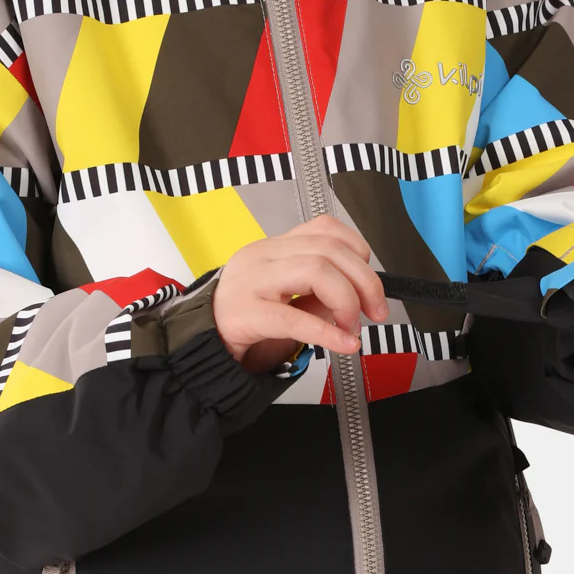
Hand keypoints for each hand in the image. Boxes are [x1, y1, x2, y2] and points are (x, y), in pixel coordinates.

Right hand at [211, 214, 389, 374]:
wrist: (198, 344)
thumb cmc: (244, 319)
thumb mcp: (287, 298)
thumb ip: (321, 293)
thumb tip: (361, 298)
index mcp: (273, 247)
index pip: (326, 229)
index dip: (358, 252)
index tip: (370, 283)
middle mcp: (262, 256)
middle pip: (328, 250)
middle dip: (364, 281)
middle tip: (375, 311)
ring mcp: (251, 282)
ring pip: (316, 270)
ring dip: (346, 301)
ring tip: (352, 326)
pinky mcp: (244, 315)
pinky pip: (294, 319)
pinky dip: (327, 333)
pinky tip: (344, 343)